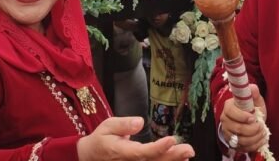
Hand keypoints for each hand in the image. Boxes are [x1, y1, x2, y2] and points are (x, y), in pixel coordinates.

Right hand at [76, 117, 193, 160]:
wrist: (90, 158)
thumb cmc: (101, 140)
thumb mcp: (107, 126)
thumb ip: (123, 124)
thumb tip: (140, 121)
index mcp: (121, 152)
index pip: (142, 152)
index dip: (158, 148)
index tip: (172, 140)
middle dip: (173, 156)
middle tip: (189, 150)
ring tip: (187, 155)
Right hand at [219, 84, 267, 152]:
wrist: (249, 122)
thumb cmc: (251, 109)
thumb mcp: (255, 100)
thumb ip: (254, 94)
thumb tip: (253, 88)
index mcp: (228, 107)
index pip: (231, 112)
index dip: (243, 116)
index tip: (254, 118)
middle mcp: (225, 120)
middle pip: (238, 129)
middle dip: (253, 129)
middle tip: (262, 126)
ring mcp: (228, 133)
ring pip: (241, 140)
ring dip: (256, 138)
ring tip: (263, 133)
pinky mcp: (232, 143)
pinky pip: (243, 148)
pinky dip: (255, 145)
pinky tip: (261, 140)